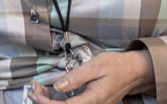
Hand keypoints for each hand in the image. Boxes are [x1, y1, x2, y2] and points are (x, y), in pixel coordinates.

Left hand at [27, 50, 153, 103]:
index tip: (35, 93)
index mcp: (95, 98)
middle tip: (33, 89)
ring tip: (39, 90)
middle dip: (46, 102)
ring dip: (51, 102)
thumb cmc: (116, 66)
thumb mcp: (95, 66)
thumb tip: (59, 86)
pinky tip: (51, 93)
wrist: (133, 71)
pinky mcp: (93, 103)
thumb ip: (76, 77)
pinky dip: (59, 101)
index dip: (48, 103)